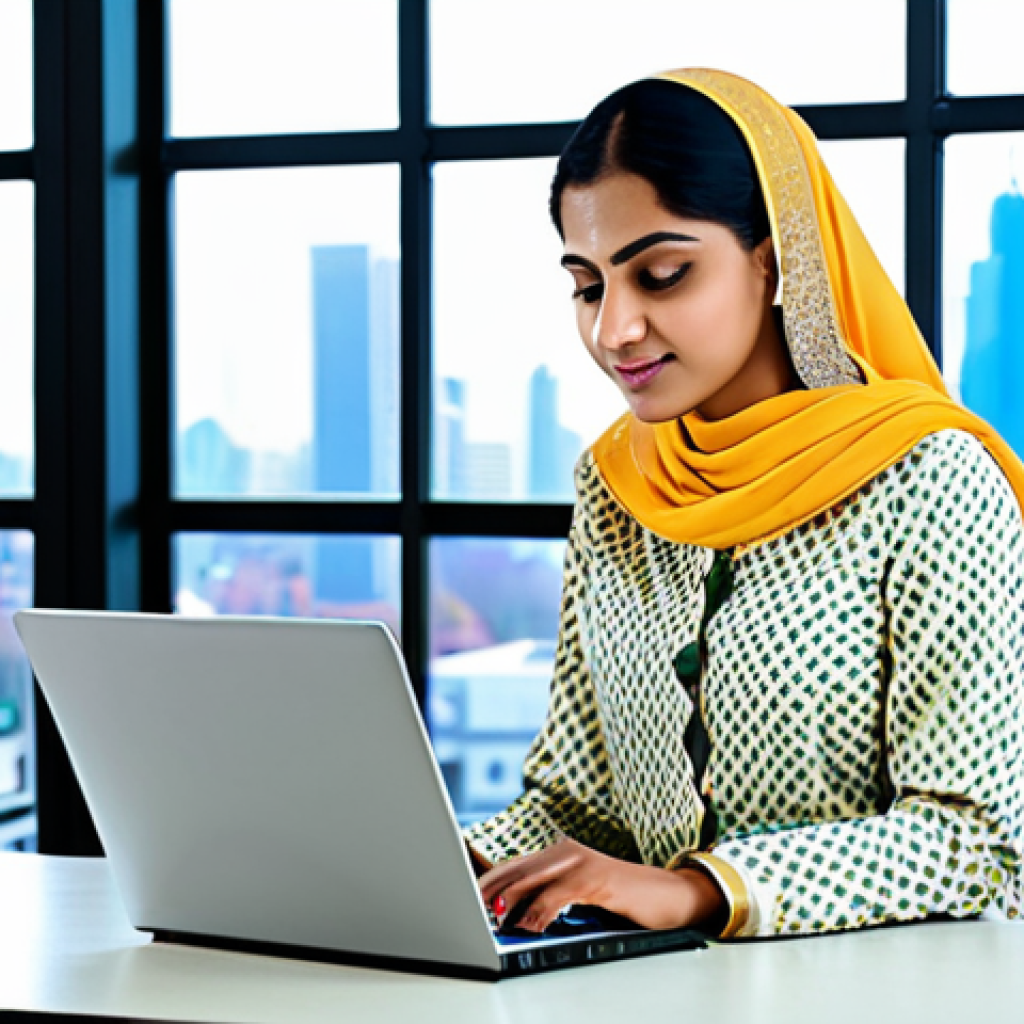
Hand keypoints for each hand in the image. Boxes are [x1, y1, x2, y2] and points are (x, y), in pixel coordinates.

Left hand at [478, 837, 724, 933]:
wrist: (668, 895)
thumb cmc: (623, 899)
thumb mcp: (580, 894)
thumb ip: (549, 896)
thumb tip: (511, 913)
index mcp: (560, 852)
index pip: (513, 865)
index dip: (487, 882)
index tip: (465, 900)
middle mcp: (567, 851)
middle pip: (515, 869)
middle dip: (489, 891)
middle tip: (469, 910)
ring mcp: (582, 862)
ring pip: (532, 880)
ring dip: (509, 903)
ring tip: (492, 920)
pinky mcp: (597, 879)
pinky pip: (558, 895)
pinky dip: (538, 912)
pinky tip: (529, 927)